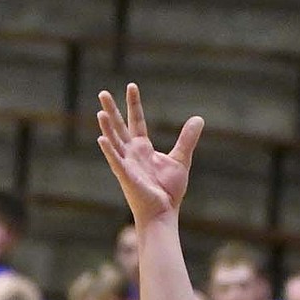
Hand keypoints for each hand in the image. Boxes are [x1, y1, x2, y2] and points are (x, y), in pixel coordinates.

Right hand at [97, 83, 203, 228]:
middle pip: (120, 127)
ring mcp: (126, 164)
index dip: (134, 104)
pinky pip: (116, 162)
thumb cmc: (169, 191)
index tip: (131, 86)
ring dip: (107, 127)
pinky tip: (102, 139)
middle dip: (112, 110)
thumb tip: (198, 119)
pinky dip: (109, 151)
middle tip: (102, 93)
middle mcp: (131, 154)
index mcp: (143, 149)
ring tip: (100, 111)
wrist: (164, 213)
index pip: (137, 121)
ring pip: (114, 142)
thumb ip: (187, 139)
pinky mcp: (126, 177)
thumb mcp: (181, 159)